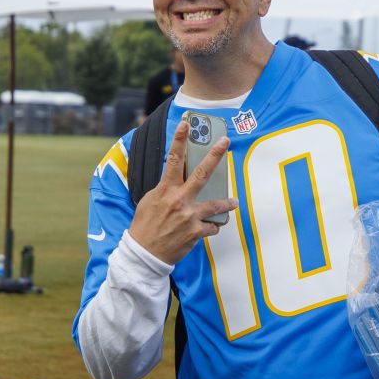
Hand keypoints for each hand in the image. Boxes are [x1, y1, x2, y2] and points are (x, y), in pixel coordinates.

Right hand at [128, 121, 238, 263]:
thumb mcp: (150, 201)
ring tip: (233, 202)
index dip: (179, 140)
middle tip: (225, 142)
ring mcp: (189, 216)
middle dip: (215, 156)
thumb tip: (175, 179)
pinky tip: (207, 229)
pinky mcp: (196, 232)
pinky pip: (211, 226)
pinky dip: (210, 227)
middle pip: (201, 173)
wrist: (144, 253)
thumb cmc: (144, 226)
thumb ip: (165, 189)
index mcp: (165, 190)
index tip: (186, 124)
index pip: (173, 160)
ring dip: (226, 203)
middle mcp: (179, 200)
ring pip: (215, 204)